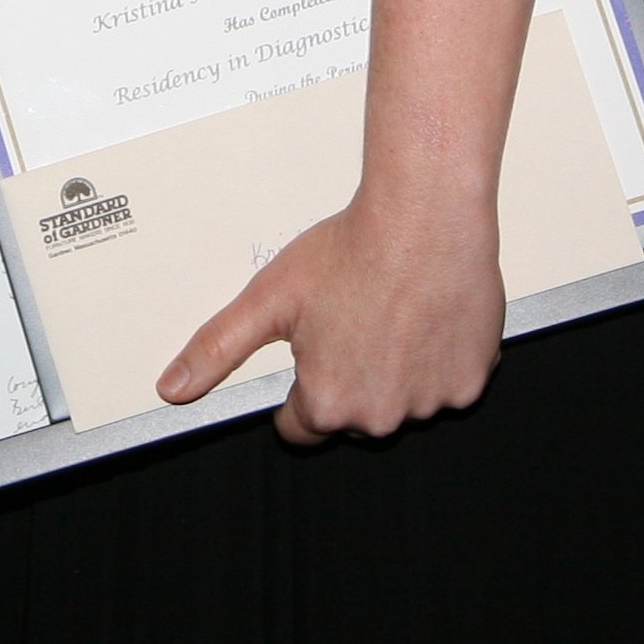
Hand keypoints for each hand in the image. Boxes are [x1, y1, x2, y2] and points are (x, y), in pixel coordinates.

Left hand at [155, 192, 502, 444]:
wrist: (424, 217)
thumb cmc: (351, 251)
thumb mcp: (269, 297)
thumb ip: (217, 348)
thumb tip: (173, 387)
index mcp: (330, 403)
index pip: (300, 427)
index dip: (298, 391)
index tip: (308, 358)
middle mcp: (382, 416)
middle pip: (353, 414)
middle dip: (346, 376)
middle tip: (349, 319)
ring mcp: (432, 402)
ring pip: (401, 398)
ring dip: (393, 368)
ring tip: (387, 310)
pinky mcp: (470, 382)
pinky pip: (446, 381)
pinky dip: (435, 357)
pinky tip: (422, 314)